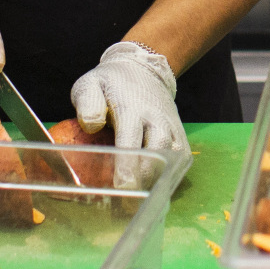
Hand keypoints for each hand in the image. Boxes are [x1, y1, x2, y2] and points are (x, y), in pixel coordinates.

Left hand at [70, 41, 186, 189]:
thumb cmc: (111, 82)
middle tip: (129, 199)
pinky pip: (181, 156)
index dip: (128, 164)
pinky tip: (156, 185)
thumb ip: (88, 102)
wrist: (143, 68)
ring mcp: (170, 124)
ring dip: (158, 177)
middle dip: (144, 177)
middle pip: (157, 150)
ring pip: (172, 156)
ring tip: (141, 195)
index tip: (122, 186)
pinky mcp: (179, 131)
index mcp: (131, 106)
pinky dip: (171, 172)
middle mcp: (155, 117)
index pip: (131, 138)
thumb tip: (91, 126)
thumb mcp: (91, 84)